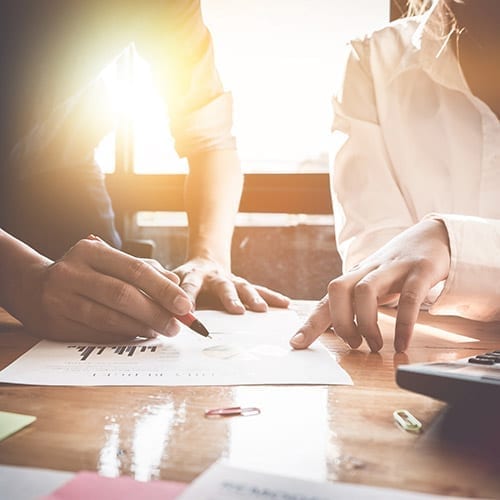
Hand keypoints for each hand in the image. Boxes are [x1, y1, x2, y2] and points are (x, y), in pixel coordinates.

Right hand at [22, 237, 192, 341]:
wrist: (32, 287)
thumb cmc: (84, 273)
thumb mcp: (110, 262)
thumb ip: (144, 270)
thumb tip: (175, 284)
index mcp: (91, 251)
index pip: (135, 270)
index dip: (163, 289)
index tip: (184, 305)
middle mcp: (72, 273)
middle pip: (123, 295)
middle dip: (156, 313)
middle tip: (176, 326)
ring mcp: (60, 299)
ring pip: (109, 318)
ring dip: (141, 327)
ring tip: (161, 331)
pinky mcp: (55, 324)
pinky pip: (97, 334)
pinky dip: (122, 336)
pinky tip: (138, 335)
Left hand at [173, 256, 289, 312]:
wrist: (205, 262)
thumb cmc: (185, 279)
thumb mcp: (170, 283)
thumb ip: (165, 298)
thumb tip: (157, 317)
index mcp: (192, 276)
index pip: (189, 286)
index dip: (188, 298)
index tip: (187, 313)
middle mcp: (214, 277)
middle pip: (223, 287)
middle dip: (230, 298)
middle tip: (236, 310)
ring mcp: (231, 280)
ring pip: (244, 287)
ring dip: (253, 298)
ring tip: (262, 310)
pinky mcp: (243, 284)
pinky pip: (260, 290)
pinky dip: (272, 297)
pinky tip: (285, 304)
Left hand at [290, 219, 450, 351]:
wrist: (434, 235)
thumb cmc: (398, 267)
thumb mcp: (374, 283)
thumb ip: (357, 303)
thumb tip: (339, 332)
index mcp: (356, 276)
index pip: (327, 298)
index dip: (310, 322)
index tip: (296, 343)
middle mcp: (369, 270)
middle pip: (338, 289)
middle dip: (340, 322)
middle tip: (353, 344)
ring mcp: (394, 268)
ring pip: (366, 291)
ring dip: (366, 324)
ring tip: (375, 345)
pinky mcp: (421, 270)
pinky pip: (409, 297)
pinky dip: (404, 324)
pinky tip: (403, 344)